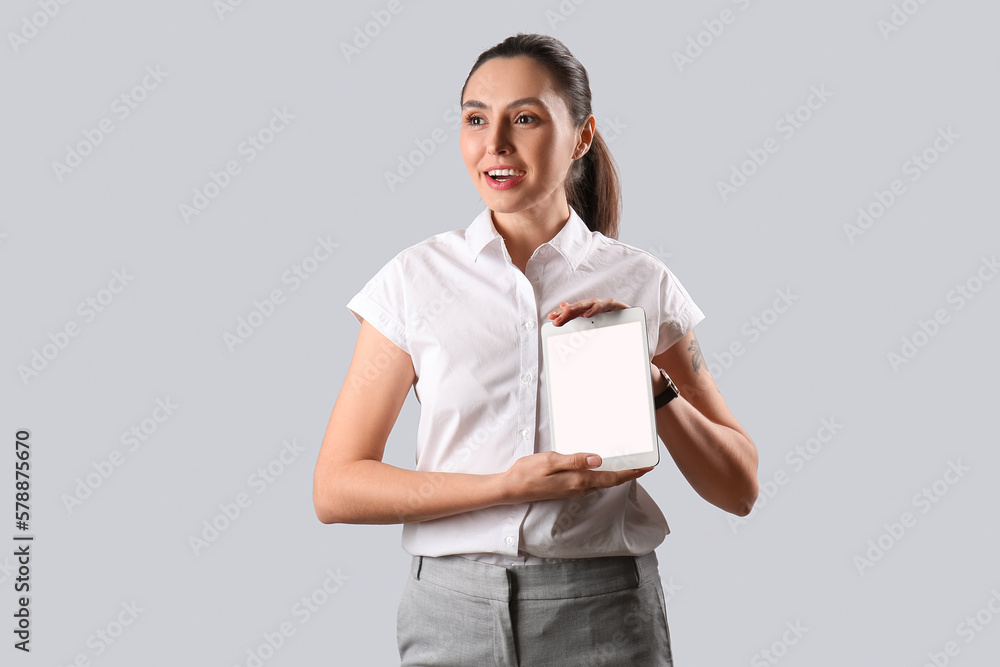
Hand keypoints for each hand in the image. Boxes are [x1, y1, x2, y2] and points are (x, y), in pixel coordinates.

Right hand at [500, 451, 652, 503]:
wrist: (511, 488)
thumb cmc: (528, 473)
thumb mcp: (550, 460)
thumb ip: (575, 460)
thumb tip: (598, 459)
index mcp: (578, 480)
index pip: (612, 477)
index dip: (631, 472)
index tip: (647, 467)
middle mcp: (579, 488)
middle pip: (610, 481)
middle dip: (628, 473)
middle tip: (643, 464)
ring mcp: (573, 490)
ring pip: (601, 483)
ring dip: (616, 475)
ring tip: (626, 464)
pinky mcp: (567, 489)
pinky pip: (591, 483)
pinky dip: (602, 476)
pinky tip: (601, 468)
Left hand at [548, 298, 629, 326]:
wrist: (634, 321)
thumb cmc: (613, 321)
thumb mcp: (594, 322)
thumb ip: (577, 315)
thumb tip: (561, 305)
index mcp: (589, 309)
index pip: (573, 310)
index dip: (562, 313)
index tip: (551, 317)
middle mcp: (596, 305)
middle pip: (579, 306)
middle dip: (566, 311)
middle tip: (556, 318)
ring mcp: (606, 304)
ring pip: (589, 304)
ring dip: (577, 308)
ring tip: (567, 312)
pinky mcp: (617, 306)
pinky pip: (605, 305)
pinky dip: (595, 309)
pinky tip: (587, 314)